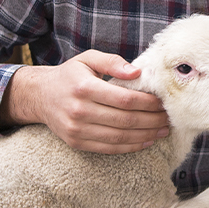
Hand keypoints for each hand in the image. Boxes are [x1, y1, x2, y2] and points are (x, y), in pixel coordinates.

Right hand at [2, 50, 170, 152]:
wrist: (40, 96)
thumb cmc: (70, 75)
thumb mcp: (88, 59)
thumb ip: (113, 61)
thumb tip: (137, 72)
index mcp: (84, 88)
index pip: (125, 99)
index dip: (148, 103)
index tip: (163, 102)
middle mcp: (79, 110)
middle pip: (125, 120)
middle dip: (152, 120)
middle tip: (169, 118)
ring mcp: (76, 129)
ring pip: (119, 137)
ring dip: (146, 136)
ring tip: (162, 130)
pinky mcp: (76, 142)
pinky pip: (109, 148)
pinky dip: (130, 147)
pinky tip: (145, 141)